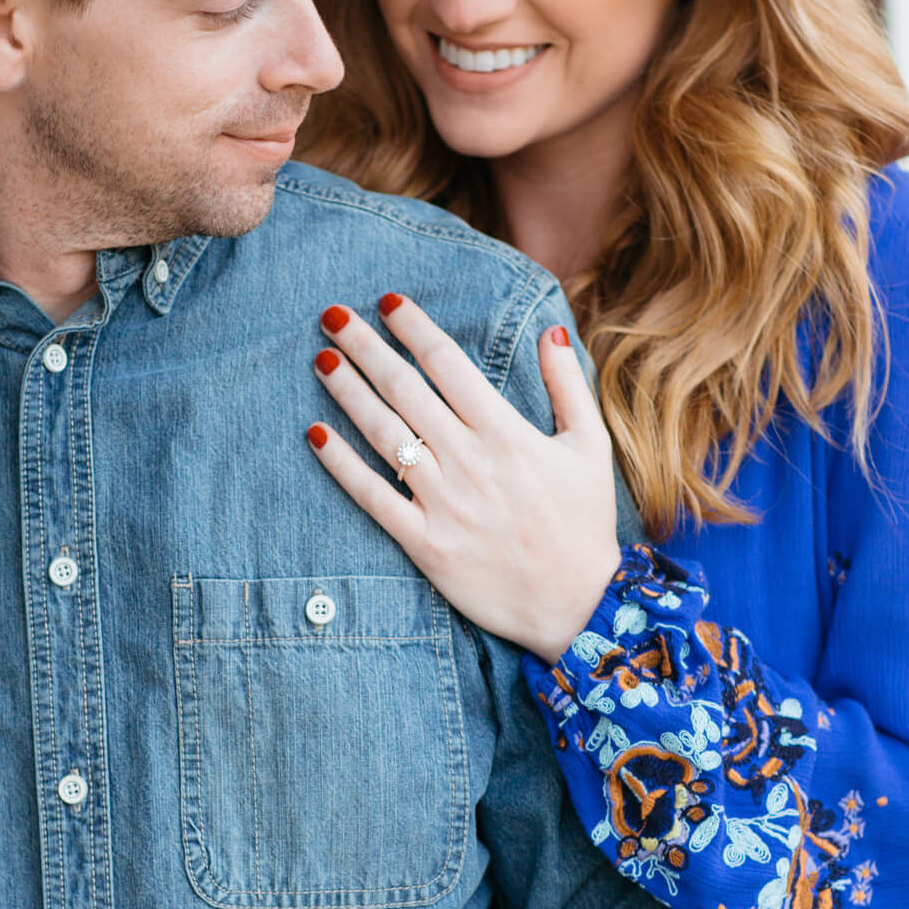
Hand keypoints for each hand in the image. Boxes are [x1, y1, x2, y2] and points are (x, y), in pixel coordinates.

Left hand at [307, 297, 618, 661]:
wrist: (578, 605)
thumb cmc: (584, 524)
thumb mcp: (591, 446)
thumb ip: (567, 385)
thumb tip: (549, 331)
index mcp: (506, 433)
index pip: (448, 364)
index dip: (413, 328)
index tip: (386, 302)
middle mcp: (469, 461)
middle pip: (405, 389)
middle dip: (365, 347)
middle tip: (332, 315)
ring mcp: (443, 503)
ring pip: (384, 434)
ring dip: (348, 392)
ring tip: (322, 359)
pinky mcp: (425, 543)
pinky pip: (373, 497)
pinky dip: (342, 465)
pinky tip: (316, 435)